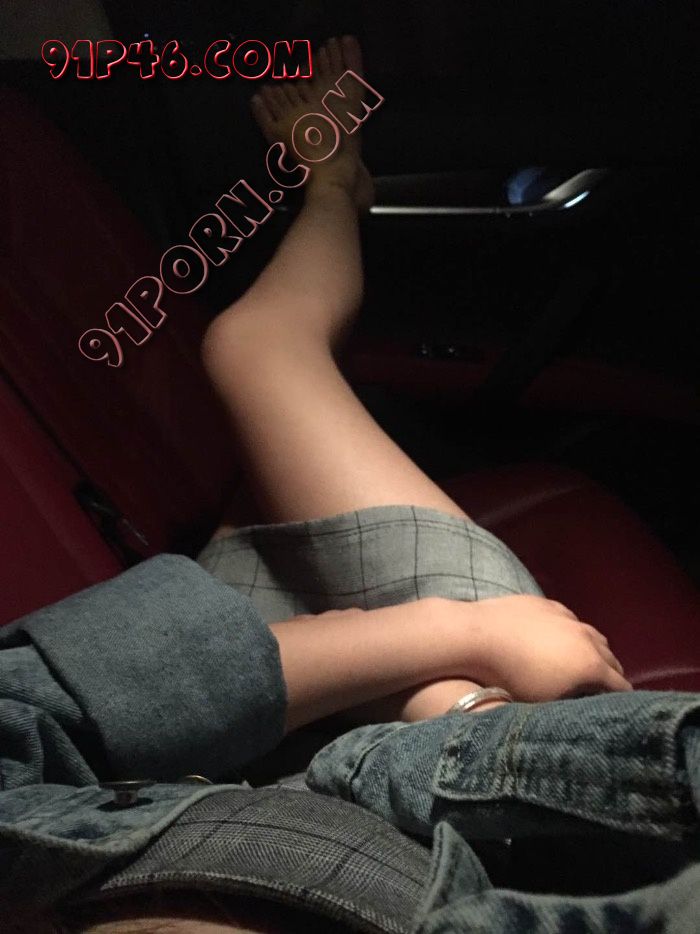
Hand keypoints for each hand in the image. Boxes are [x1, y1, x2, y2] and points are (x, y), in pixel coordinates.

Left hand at [458, 594, 631, 701]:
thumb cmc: (510, 678)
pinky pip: (568, 619)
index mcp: (591, 664)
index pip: (619, 684)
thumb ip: (572, 701)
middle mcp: (586, 638)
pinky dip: (572, 632)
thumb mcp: (545, 702)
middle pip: (610, 657)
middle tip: (607, 687)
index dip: (622, 698)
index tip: (621, 708)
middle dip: (612, 672)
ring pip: (592, 634)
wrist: (477, 637)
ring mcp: (566, 617)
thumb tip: (582, 703)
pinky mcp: (546, 604)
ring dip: (595, 649)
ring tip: (588, 661)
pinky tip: (562, 638)